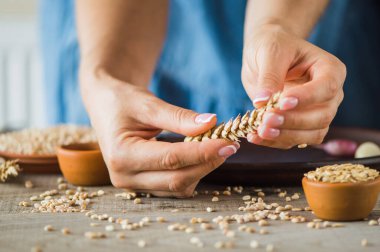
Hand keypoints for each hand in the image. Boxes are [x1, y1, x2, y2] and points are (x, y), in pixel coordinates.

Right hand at [81, 71, 238, 196]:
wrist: (105, 106)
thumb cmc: (122, 101)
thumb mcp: (148, 103)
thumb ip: (179, 116)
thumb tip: (211, 123)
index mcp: (121, 155)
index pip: (171, 158)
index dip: (203, 151)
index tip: (227, 141)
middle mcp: (124, 177)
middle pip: (177, 179)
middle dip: (207, 163)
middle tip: (230, 144)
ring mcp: (133, 185)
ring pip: (178, 187)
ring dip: (202, 169)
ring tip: (217, 147)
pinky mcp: (143, 185)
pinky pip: (174, 187)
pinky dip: (192, 173)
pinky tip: (201, 155)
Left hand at [241, 24, 345, 148]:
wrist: (264, 56)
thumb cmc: (273, 46)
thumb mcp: (270, 52)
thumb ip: (269, 76)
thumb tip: (263, 102)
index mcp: (330, 70)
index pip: (326, 88)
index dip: (306, 98)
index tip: (282, 102)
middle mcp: (329, 95)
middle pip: (321, 116)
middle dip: (293, 121)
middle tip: (266, 120)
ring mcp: (317, 113)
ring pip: (311, 134)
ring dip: (285, 136)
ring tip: (259, 132)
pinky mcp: (300, 126)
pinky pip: (293, 140)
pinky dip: (274, 141)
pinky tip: (255, 137)